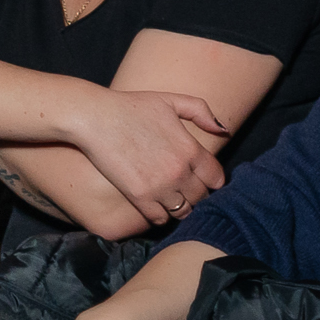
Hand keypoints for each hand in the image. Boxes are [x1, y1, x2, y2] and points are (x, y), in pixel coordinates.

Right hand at [64, 87, 229, 228]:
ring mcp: (160, 187)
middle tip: (185, 191)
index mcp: (191, 149)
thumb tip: (225, 131)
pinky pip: (160, 219)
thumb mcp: (170, 100)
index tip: (201, 179)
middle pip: (202, 198)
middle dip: (197, 195)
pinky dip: (160, 215)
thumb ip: (201, 112)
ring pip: (184, 212)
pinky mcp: (139, 197)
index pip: (217, 179)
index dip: (211, 180)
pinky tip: (154, 205)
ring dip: (180, 207)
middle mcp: (180, 172)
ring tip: (171, 200)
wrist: (94, 117)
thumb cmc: (131, 106)